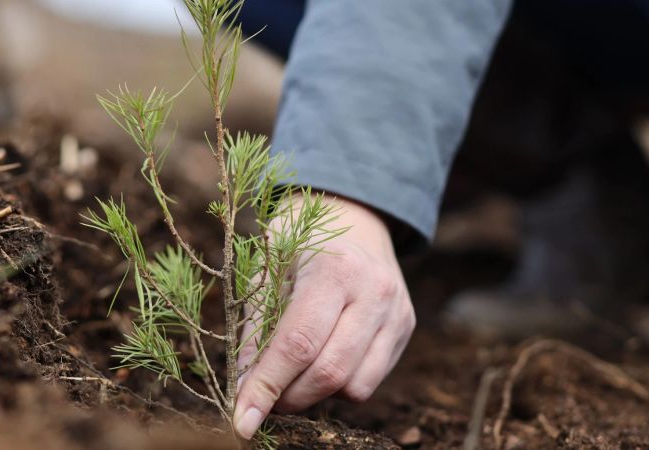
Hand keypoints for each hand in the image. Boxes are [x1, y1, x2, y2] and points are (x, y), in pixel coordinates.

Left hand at [233, 196, 414, 438]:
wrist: (353, 217)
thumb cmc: (299, 244)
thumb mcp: (267, 272)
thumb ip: (256, 330)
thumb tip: (244, 390)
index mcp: (334, 269)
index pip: (298, 345)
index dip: (267, 387)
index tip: (242, 420)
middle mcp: (374, 291)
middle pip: (329, 372)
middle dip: (288, 398)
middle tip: (262, 398)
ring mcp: (397, 311)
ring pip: (353, 385)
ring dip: (315, 394)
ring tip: (293, 373)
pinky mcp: (406, 327)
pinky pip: (370, 380)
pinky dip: (340, 385)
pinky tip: (324, 360)